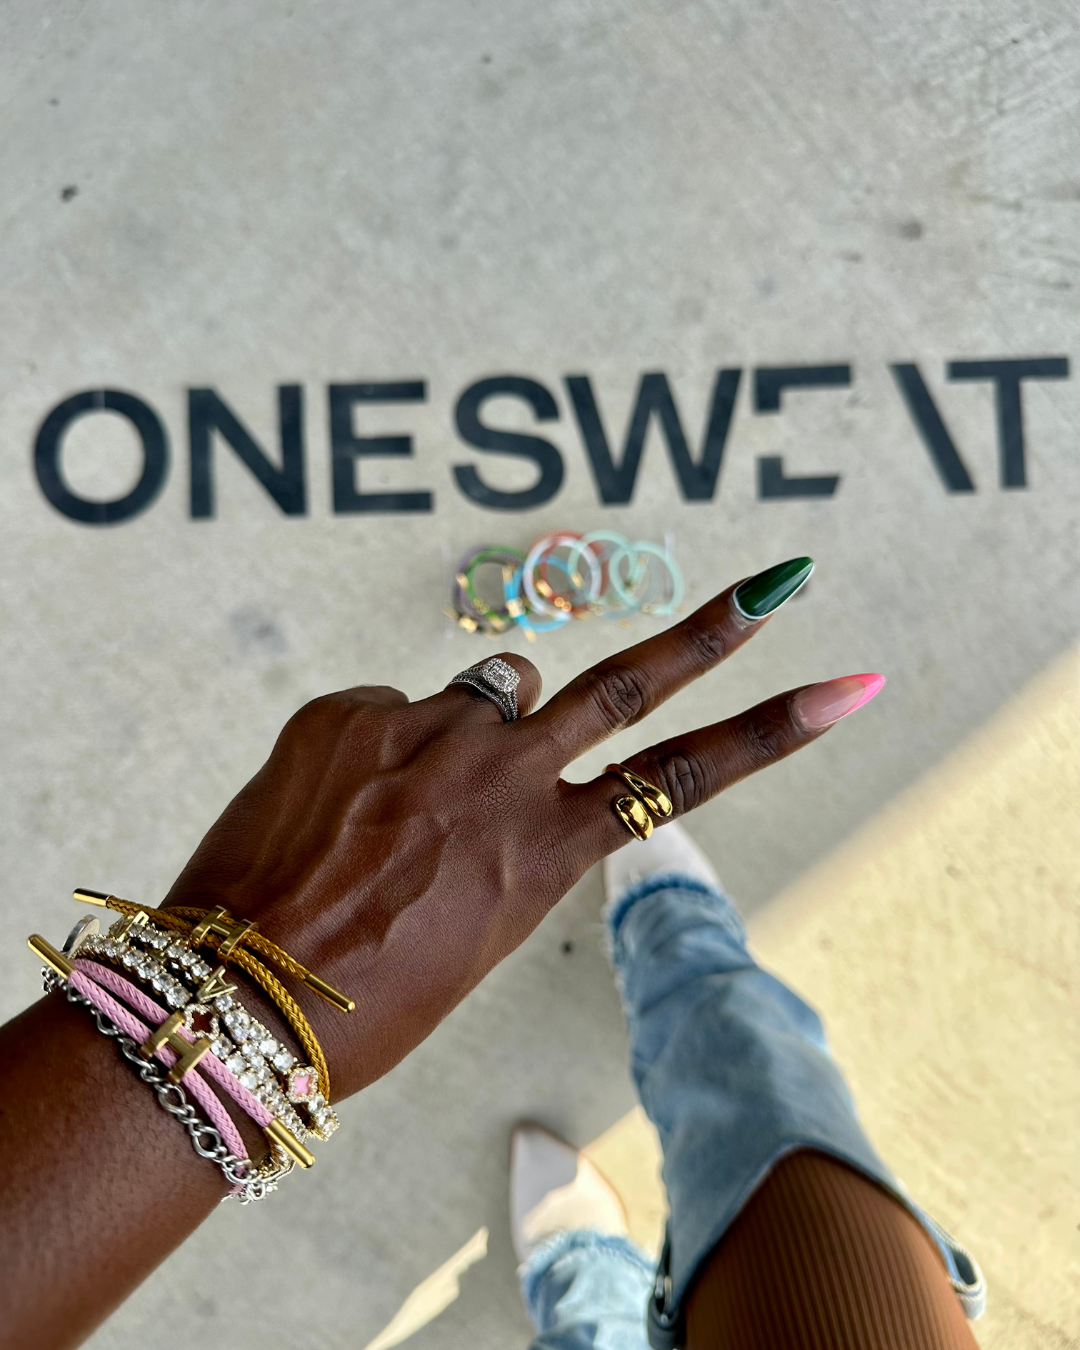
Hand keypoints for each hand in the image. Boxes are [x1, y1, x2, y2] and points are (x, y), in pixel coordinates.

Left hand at [163, 561, 881, 1100]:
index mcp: (544, 851)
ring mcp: (422, 732)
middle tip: (775, 586)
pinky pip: (386, 711)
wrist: (234, 999)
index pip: (685, 777)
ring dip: (464, 729)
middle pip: (627, 683)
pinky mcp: (347, 709)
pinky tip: (329, 810)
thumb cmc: (367, 993)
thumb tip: (493, 716)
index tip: (847, 683)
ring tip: (402, 802)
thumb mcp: (470, 923)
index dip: (774, 729)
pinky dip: (373, 749)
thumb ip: (501, 818)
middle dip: (711, 634)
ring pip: (482, 690)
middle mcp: (499, 774)